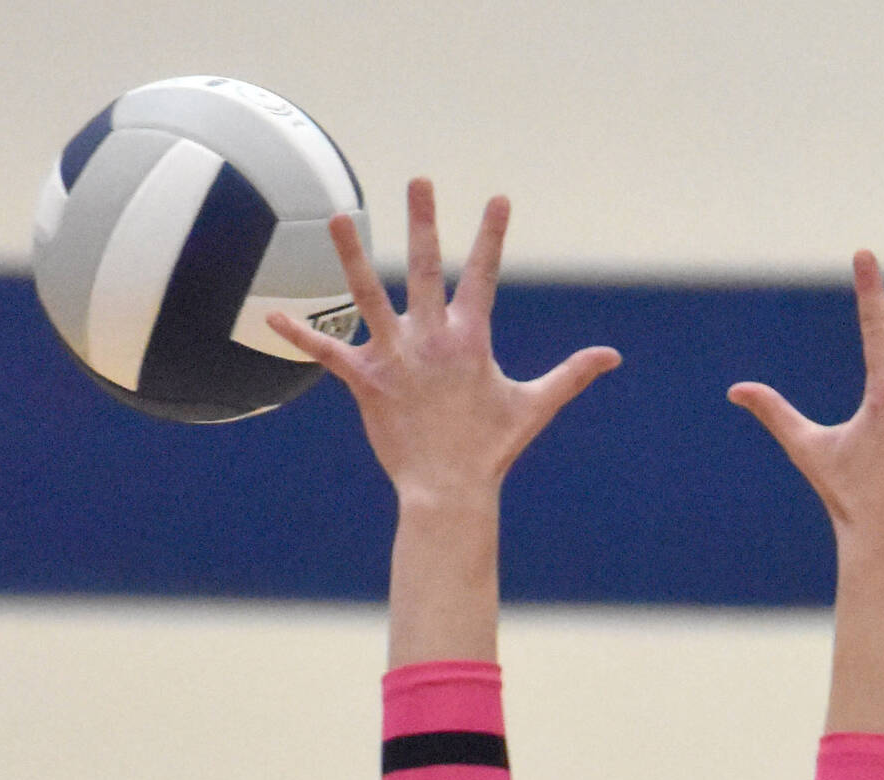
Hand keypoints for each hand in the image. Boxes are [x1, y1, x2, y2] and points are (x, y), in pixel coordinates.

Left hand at [267, 178, 617, 501]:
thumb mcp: (533, 407)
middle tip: (419, 181)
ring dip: (352, 256)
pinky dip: (301, 336)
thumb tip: (612, 356)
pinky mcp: (366, 382)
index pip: (483, 277)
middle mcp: (432, 340)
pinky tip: (271, 317)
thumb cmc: (491, 451)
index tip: (498, 199)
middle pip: (426, 269)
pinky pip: (328, 353)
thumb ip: (570, 375)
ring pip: (370, 296)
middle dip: (425, 222)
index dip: (492, 237)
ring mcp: (397, 358)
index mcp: (470, 341)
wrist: (450, 493)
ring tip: (336, 217)